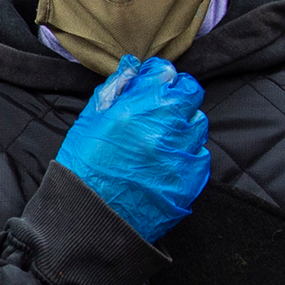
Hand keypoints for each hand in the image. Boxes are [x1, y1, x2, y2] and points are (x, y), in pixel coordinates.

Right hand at [55, 55, 209, 242]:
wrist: (92, 217)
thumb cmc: (84, 167)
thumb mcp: (89, 120)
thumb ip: (114, 89)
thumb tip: (132, 67)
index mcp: (137, 108)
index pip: (166, 73)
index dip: (159, 75)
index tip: (153, 82)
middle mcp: (165, 126)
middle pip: (191, 93)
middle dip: (178, 95)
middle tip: (161, 107)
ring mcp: (182, 154)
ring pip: (198, 124)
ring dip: (183, 124)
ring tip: (162, 137)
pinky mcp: (191, 179)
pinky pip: (201, 156)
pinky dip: (187, 154)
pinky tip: (166, 162)